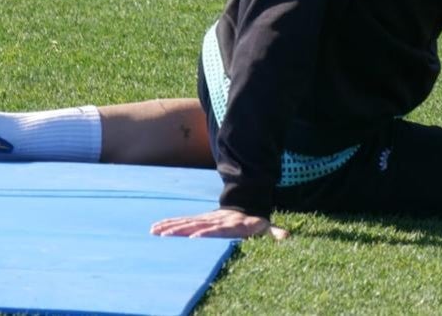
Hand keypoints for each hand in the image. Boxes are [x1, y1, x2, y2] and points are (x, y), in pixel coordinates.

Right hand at [150, 209, 288, 239]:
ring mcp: (205, 219)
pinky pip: (182, 221)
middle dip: (181, 230)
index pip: (217, 229)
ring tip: (155, 231)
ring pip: (186, 222)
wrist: (245, 204)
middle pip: (196, 224)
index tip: (195, 237)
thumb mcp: (265, 226)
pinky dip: (169, 224)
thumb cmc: (255, 222)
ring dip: (170, 227)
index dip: (206, 232)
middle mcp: (215, 221)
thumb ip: (273, 232)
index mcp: (230, 224)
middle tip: (166, 234)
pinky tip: (156, 228)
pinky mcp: (198, 220)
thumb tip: (286, 237)